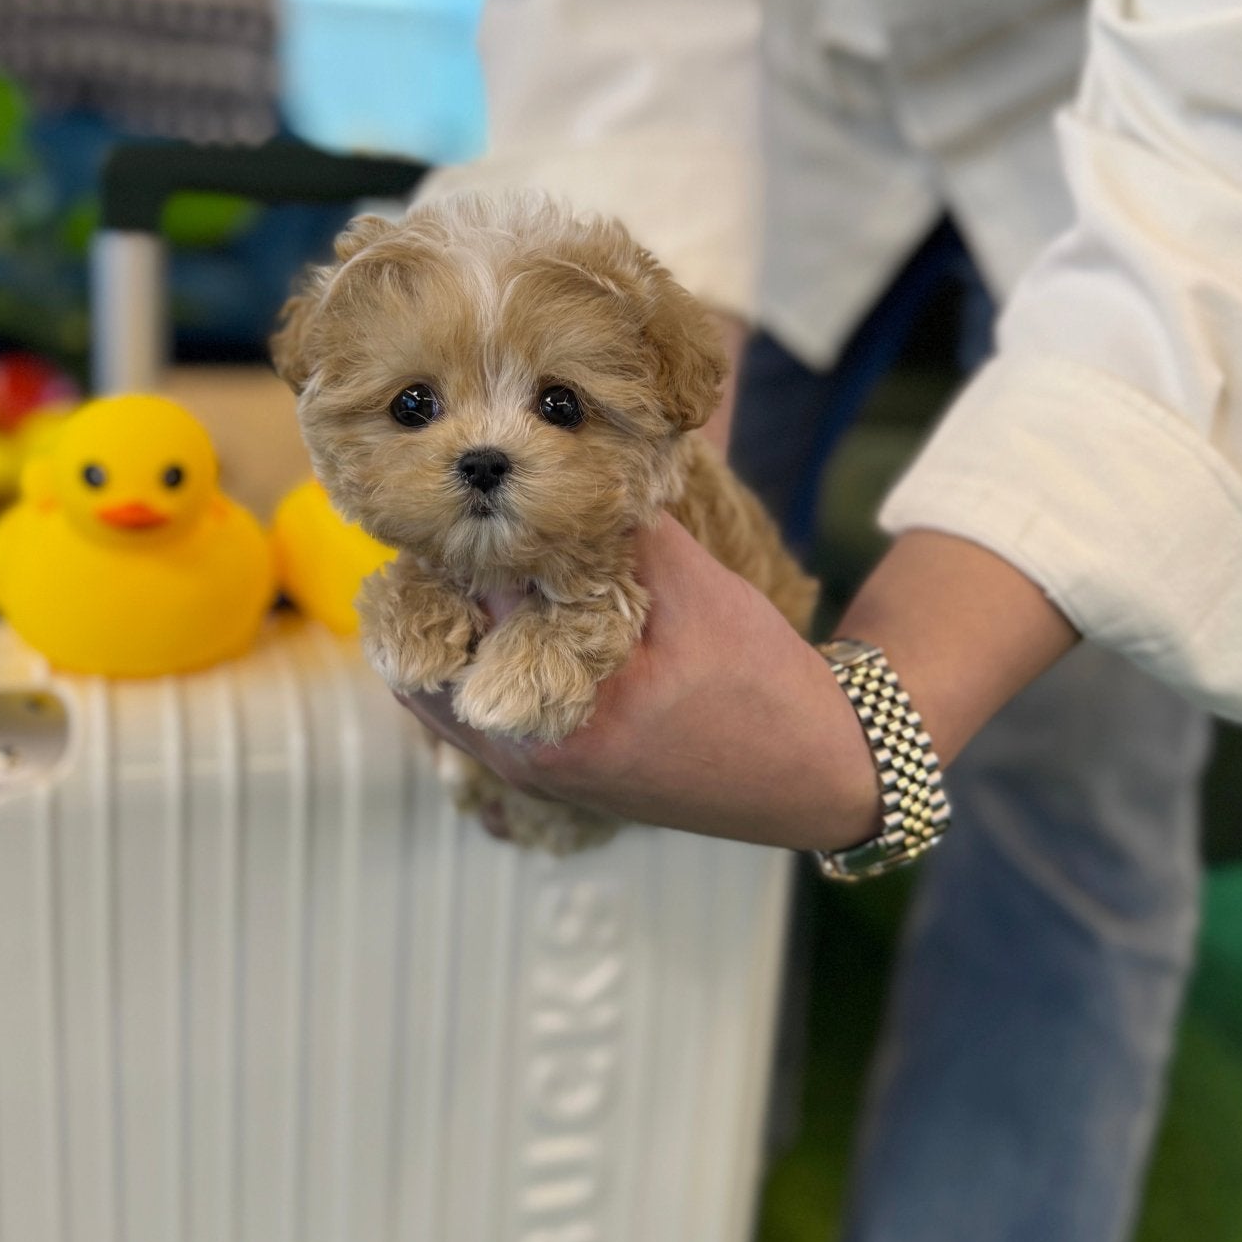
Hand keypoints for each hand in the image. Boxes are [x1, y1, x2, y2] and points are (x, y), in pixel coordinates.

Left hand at [395, 514, 883, 850]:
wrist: (816, 772)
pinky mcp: (548, 769)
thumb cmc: (764, 689)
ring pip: (440, 691)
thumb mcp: (695, 592)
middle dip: (437, 588)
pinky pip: (475, 709)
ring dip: (451, 621)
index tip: (465, 498)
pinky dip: (476, 654)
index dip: (456, 551)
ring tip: (480, 556)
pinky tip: (508, 604)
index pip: (458, 623)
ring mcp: (531, 774)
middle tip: (461, 521)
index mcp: (555, 726)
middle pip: (424, 666)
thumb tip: (563, 467)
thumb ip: (619, 535)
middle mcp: (525, 762)